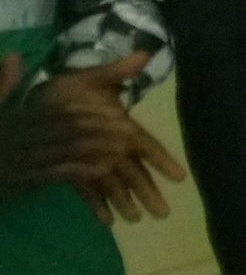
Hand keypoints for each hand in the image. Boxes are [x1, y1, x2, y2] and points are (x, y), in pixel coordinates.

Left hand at [0, 54, 183, 218]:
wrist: (37, 104)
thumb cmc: (66, 91)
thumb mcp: (90, 78)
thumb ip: (116, 71)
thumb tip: (144, 53)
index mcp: (120, 126)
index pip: (146, 145)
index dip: (162, 160)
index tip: (179, 176)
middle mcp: (111, 147)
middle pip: (134, 172)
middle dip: (149, 191)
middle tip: (163, 213)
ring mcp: (94, 161)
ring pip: (114, 184)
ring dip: (125, 201)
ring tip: (136, 220)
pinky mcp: (75, 170)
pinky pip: (88, 189)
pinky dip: (98, 204)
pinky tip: (107, 221)